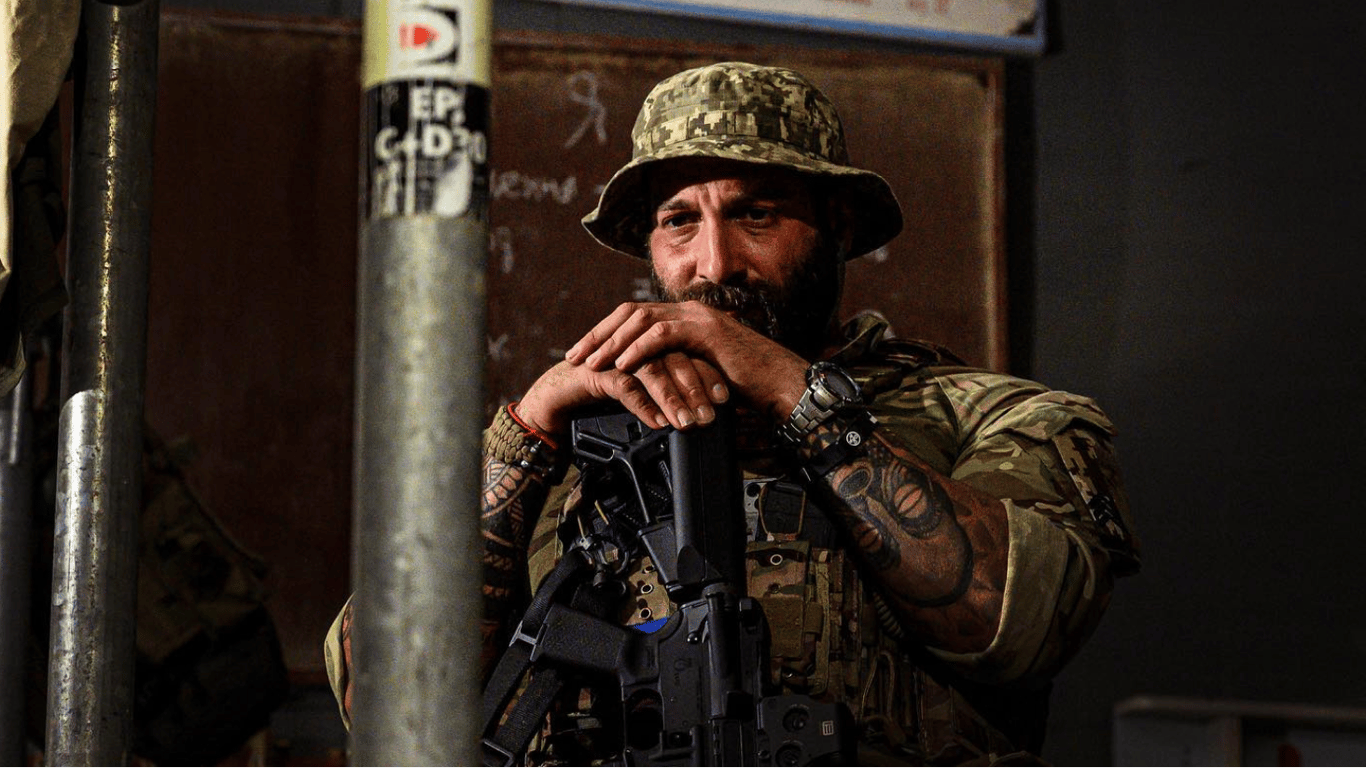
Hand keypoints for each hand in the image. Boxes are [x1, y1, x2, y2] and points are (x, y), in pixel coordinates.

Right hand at [515, 353, 728, 436]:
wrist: (560, 393)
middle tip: (710, 416)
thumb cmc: (605, 392)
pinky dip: (644, 405)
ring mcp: (617, 353)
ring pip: (653, 370)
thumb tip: (701, 410)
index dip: (708, 373)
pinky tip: (657, 423)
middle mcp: (637, 342)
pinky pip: (625, 385)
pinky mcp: (598, 370)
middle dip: (695, 388)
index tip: (724, 399)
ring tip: (687, 423)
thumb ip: (670, 391)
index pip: (688, 352)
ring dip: (673, 398)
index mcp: (652, 342)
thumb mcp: (645, 391)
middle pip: (675, 358)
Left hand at [565, 300, 808, 421]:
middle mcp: (689, 310)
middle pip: (630, 312)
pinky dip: (640, 348)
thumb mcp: (700, 374)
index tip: (582, 353)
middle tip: (574, 355)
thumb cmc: (745, 387)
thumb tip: (649, 384)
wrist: (778, 385)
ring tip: (593, 363)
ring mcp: (698, 317)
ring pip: (642, 319)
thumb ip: (676, 369)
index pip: (635, 316)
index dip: (605, 333)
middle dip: (599, 334)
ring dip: (613, 342)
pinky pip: (663, 333)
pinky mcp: (707, 331)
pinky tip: (623, 363)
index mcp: (685, 318)